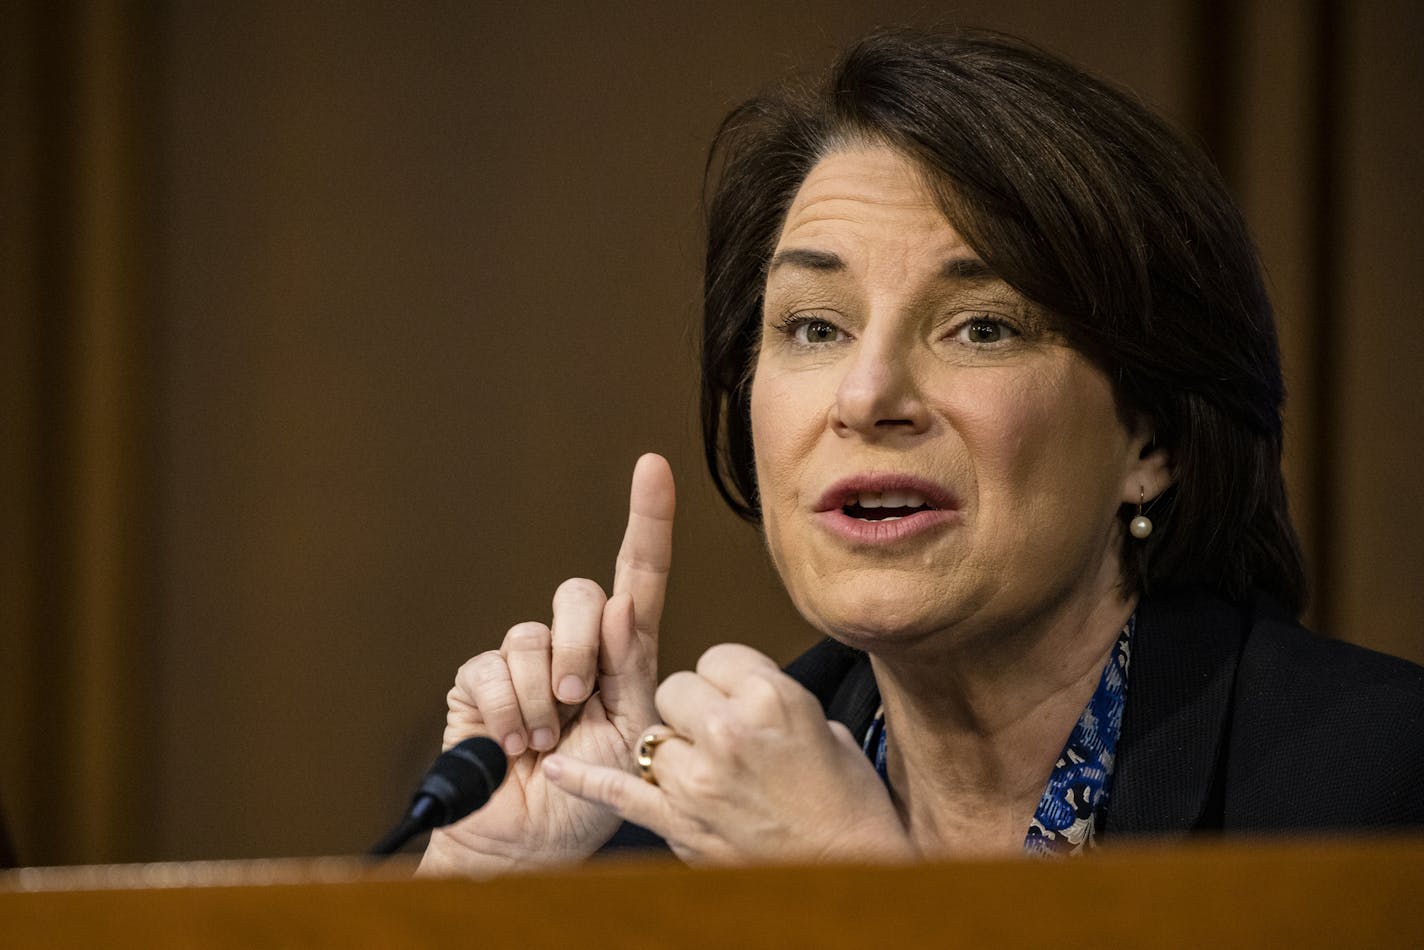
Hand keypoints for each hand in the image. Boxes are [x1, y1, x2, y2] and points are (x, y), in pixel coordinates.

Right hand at [418, 453, 673, 872]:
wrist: (533, 844)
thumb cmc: (592, 794)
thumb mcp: (634, 736)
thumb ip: (631, 669)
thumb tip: (622, 605)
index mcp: (624, 655)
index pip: (639, 577)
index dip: (647, 521)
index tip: (652, 467)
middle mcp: (574, 646)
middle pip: (581, 594)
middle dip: (583, 647)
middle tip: (578, 702)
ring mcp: (524, 661)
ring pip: (532, 634)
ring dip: (543, 695)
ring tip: (545, 740)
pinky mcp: (478, 682)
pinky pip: (491, 667)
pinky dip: (507, 710)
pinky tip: (515, 743)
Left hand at [543, 643, 915, 864]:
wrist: (850, 873)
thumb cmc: (848, 804)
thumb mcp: (824, 727)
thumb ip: (774, 699)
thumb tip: (743, 690)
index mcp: (771, 697)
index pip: (716, 656)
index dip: (724, 678)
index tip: (738, 697)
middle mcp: (728, 731)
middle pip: (675, 688)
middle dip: (690, 708)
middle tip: (720, 735)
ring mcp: (698, 779)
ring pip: (651, 734)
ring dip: (670, 747)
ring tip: (704, 770)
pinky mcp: (678, 823)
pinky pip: (618, 791)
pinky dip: (584, 781)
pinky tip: (554, 769)